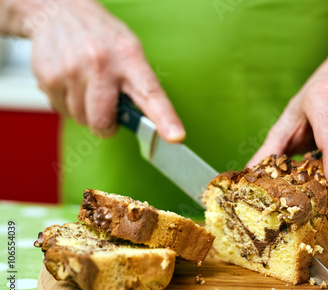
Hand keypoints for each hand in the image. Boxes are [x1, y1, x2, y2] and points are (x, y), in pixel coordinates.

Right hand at [29, 0, 183, 140]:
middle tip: (107, 111)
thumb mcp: (130, 51)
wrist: (60, 12)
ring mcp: (72, 71)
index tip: (176, 136)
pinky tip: (70, 82)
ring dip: (85, 112)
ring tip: (86, 86)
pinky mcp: (49, 77)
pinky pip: (61, 111)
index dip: (165, 119)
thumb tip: (145, 123)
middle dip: (105, 125)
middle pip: (103, 121)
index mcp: (130, 58)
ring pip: (81, 119)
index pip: (151, 94)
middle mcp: (101, 64)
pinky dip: (67, 103)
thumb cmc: (103, 38)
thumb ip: (138, 85)